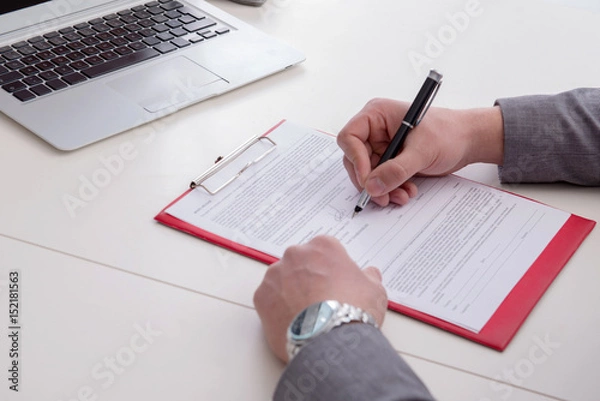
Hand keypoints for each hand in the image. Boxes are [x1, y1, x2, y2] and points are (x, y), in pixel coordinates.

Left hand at [253, 236, 386, 362]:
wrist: (330, 338)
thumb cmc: (354, 309)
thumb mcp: (375, 290)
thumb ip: (369, 277)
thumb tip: (370, 273)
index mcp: (323, 246)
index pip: (325, 251)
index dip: (331, 268)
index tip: (335, 283)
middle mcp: (296, 254)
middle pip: (301, 262)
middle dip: (307, 277)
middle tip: (320, 299)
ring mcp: (275, 275)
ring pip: (282, 280)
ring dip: (290, 291)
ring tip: (306, 314)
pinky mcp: (261, 296)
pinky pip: (269, 299)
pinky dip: (277, 308)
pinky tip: (292, 322)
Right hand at [337, 98, 503, 206]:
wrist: (468, 141)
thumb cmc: (449, 133)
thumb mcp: (422, 151)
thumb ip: (397, 170)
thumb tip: (373, 186)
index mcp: (377, 115)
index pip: (350, 137)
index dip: (355, 159)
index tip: (368, 180)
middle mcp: (375, 130)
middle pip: (355, 159)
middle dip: (370, 181)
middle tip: (381, 197)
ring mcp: (381, 146)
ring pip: (368, 174)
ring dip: (382, 189)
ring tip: (402, 196)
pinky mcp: (390, 160)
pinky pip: (381, 180)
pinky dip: (391, 190)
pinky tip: (407, 192)